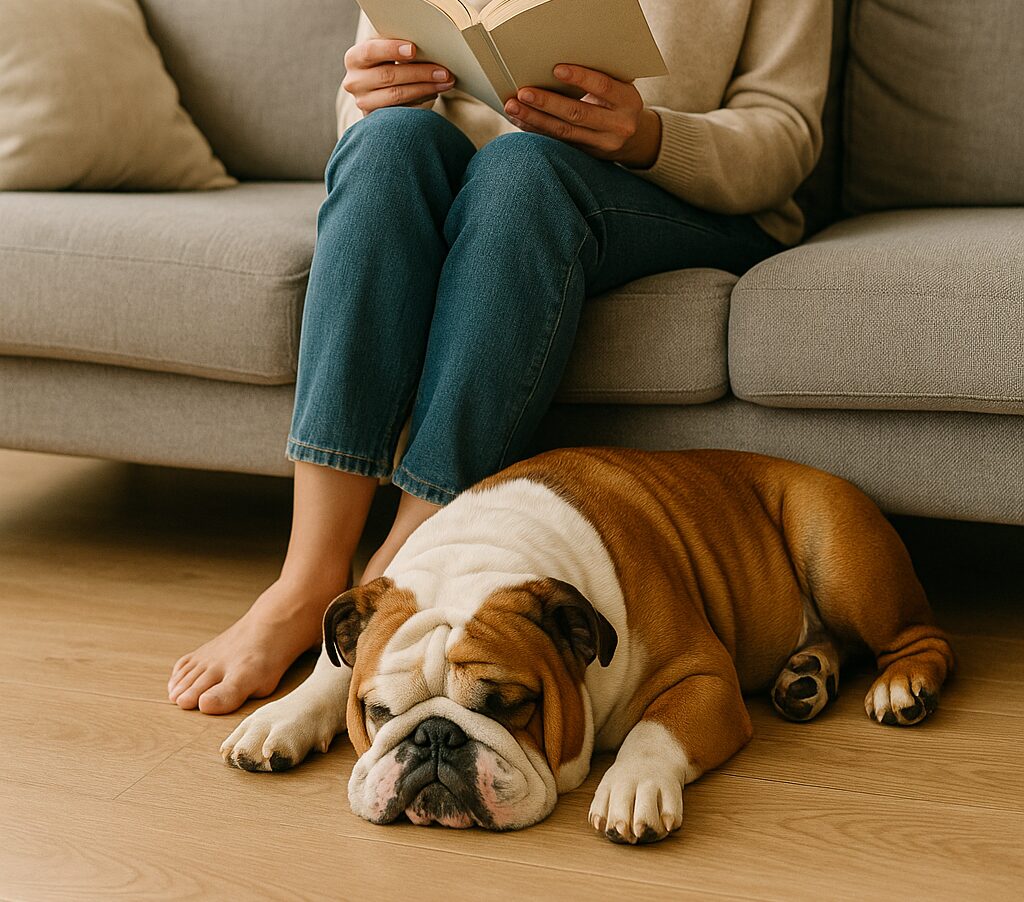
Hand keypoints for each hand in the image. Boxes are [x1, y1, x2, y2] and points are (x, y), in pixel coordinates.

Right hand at [342, 39, 455, 113]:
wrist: (376, 92)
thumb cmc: (386, 65)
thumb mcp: (385, 52)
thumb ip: (396, 46)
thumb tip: (427, 42)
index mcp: (354, 58)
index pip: (370, 51)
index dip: (391, 49)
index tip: (413, 49)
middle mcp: (354, 82)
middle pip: (388, 76)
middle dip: (419, 73)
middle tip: (443, 72)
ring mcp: (364, 103)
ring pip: (397, 95)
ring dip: (425, 88)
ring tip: (445, 83)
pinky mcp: (375, 120)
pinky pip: (401, 112)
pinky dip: (421, 103)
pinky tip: (434, 94)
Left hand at [503, 64, 661, 167]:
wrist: (633, 137)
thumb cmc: (619, 101)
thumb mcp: (620, 87)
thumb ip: (600, 79)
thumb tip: (556, 63)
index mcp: (628, 101)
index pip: (603, 87)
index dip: (580, 78)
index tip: (556, 69)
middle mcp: (618, 126)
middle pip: (577, 113)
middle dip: (547, 103)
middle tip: (523, 93)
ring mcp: (602, 144)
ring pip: (563, 132)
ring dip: (535, 119)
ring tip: (513, 107)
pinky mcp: (586, 154)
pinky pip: (558, 142)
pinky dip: (537, 130)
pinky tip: (520, 121)